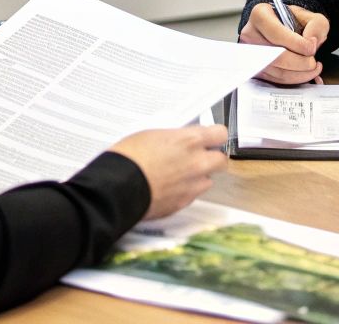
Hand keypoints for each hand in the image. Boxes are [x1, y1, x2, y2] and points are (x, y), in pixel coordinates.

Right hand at [109, 125, 229, 220]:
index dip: (214, 136)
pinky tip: (168, 188)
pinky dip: (184, 192)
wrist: (117, 188)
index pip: (220, 134)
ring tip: (179, 175)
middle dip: (212, 158)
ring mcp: (191, 186)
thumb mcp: (152, 134)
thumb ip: (175, 137)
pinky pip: (192, 196)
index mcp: (190, 141)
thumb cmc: (128, 157)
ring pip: (208, 181)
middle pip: (221, 160)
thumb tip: (181, 138)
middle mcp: (197, 164)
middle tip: (197, 157)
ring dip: (198, 177)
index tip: (208, 137)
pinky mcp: (182, 204)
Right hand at [238, 3, 328, 84]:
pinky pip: (276, 79)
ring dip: (300, 73)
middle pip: (275, 56)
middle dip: (300, 62)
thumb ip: (316, 25)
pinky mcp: (256, 68)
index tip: (312, 48)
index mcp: (261, 15)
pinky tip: (306, 72)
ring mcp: (251, 53)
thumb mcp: (310, 16)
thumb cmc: (294, 21)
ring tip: (313, 67)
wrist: (284, 29)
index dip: (297, 44)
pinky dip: (294, 79)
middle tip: (314, 62)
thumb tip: (311, 42)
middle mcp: (251, 34)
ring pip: (277, 71)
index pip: (276, 33)